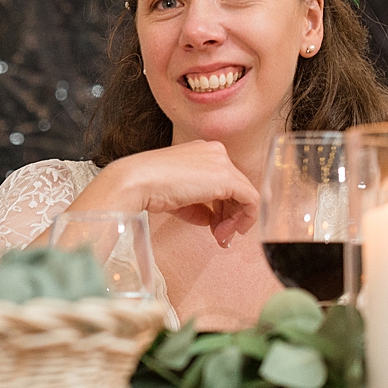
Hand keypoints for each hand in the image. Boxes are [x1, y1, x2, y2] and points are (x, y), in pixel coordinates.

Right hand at [68, 141, 258, 245]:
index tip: (214, 227)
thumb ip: (198, 205)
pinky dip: (243, 219)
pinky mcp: (227, 178)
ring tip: (220, 237)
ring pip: (245, 194)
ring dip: (235, 220)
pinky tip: (227, 231)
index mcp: (202, 151)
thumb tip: (210, 219)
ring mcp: (222, 163)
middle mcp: (215, 152)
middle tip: (220, 236)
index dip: (223, 207)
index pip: (224, 180)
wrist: (137, 182)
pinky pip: (250, 200)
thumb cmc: (148, 187)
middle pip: (236, 187)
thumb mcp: (178, 197)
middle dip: (230, 216)